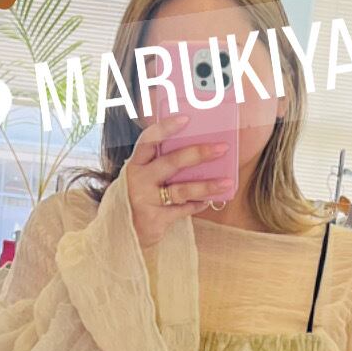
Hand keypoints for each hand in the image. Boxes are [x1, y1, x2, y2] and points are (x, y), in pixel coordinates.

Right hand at [125, 114, 234, 249]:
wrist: (123, 232)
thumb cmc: (141, 195)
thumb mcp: (144, 176)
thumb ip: (162, 163)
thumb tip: (200, 149)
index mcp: (135, 163)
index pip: (148, 140)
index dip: (166, 128)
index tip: (186, 118)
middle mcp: (138, 179)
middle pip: (171, 162)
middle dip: (199, 153)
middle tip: (222, 148)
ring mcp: (145, 200)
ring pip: (181, 189)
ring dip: (207, 185)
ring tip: (228, 182)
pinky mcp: (154, 220)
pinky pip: (183, 210)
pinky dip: (197, 204)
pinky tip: (208, 200)